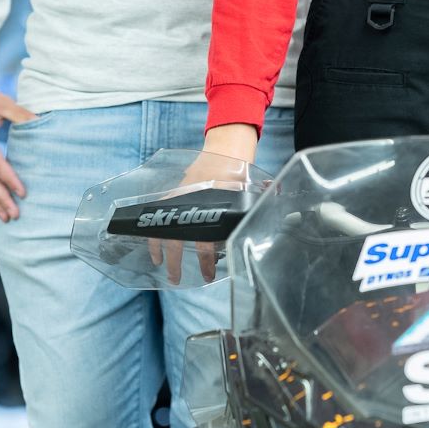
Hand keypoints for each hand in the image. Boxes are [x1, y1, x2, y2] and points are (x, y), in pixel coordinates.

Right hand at [149, 124, 259, 283]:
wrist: (227, 147)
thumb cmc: (242, 171)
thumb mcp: (252, 193)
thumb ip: (256, 212)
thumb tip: (273, 223)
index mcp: (213, 208)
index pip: (207, 242)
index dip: (207, 261)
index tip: (209, 274)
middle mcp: (194, 206)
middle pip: (183, 241)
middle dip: (180, 263)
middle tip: (181, 279)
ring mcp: (182, 200)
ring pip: (167, 231)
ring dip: (165, 254)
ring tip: (167, 270)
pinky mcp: (176, 194)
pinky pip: (161, 216)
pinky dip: (155, 234)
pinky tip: (155, 249)